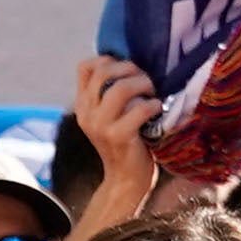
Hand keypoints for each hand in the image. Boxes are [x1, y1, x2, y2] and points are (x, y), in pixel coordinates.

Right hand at [63, 56, 162, 232]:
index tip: (127, 70)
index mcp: (83, 106)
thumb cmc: (127, 143)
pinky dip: (153, 105)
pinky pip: (138, 109)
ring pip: (119, 88)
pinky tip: (157, 110)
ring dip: (142, 84)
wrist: (127, 180)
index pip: (85, 67)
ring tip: (152, 93)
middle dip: (130, 69)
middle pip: (103, 71)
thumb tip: (131, 65)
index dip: (109, 60)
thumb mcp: (110, 116)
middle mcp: (87, 114)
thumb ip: (110, 94)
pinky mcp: (118, 137)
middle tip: (145, 80)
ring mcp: (100, 126)